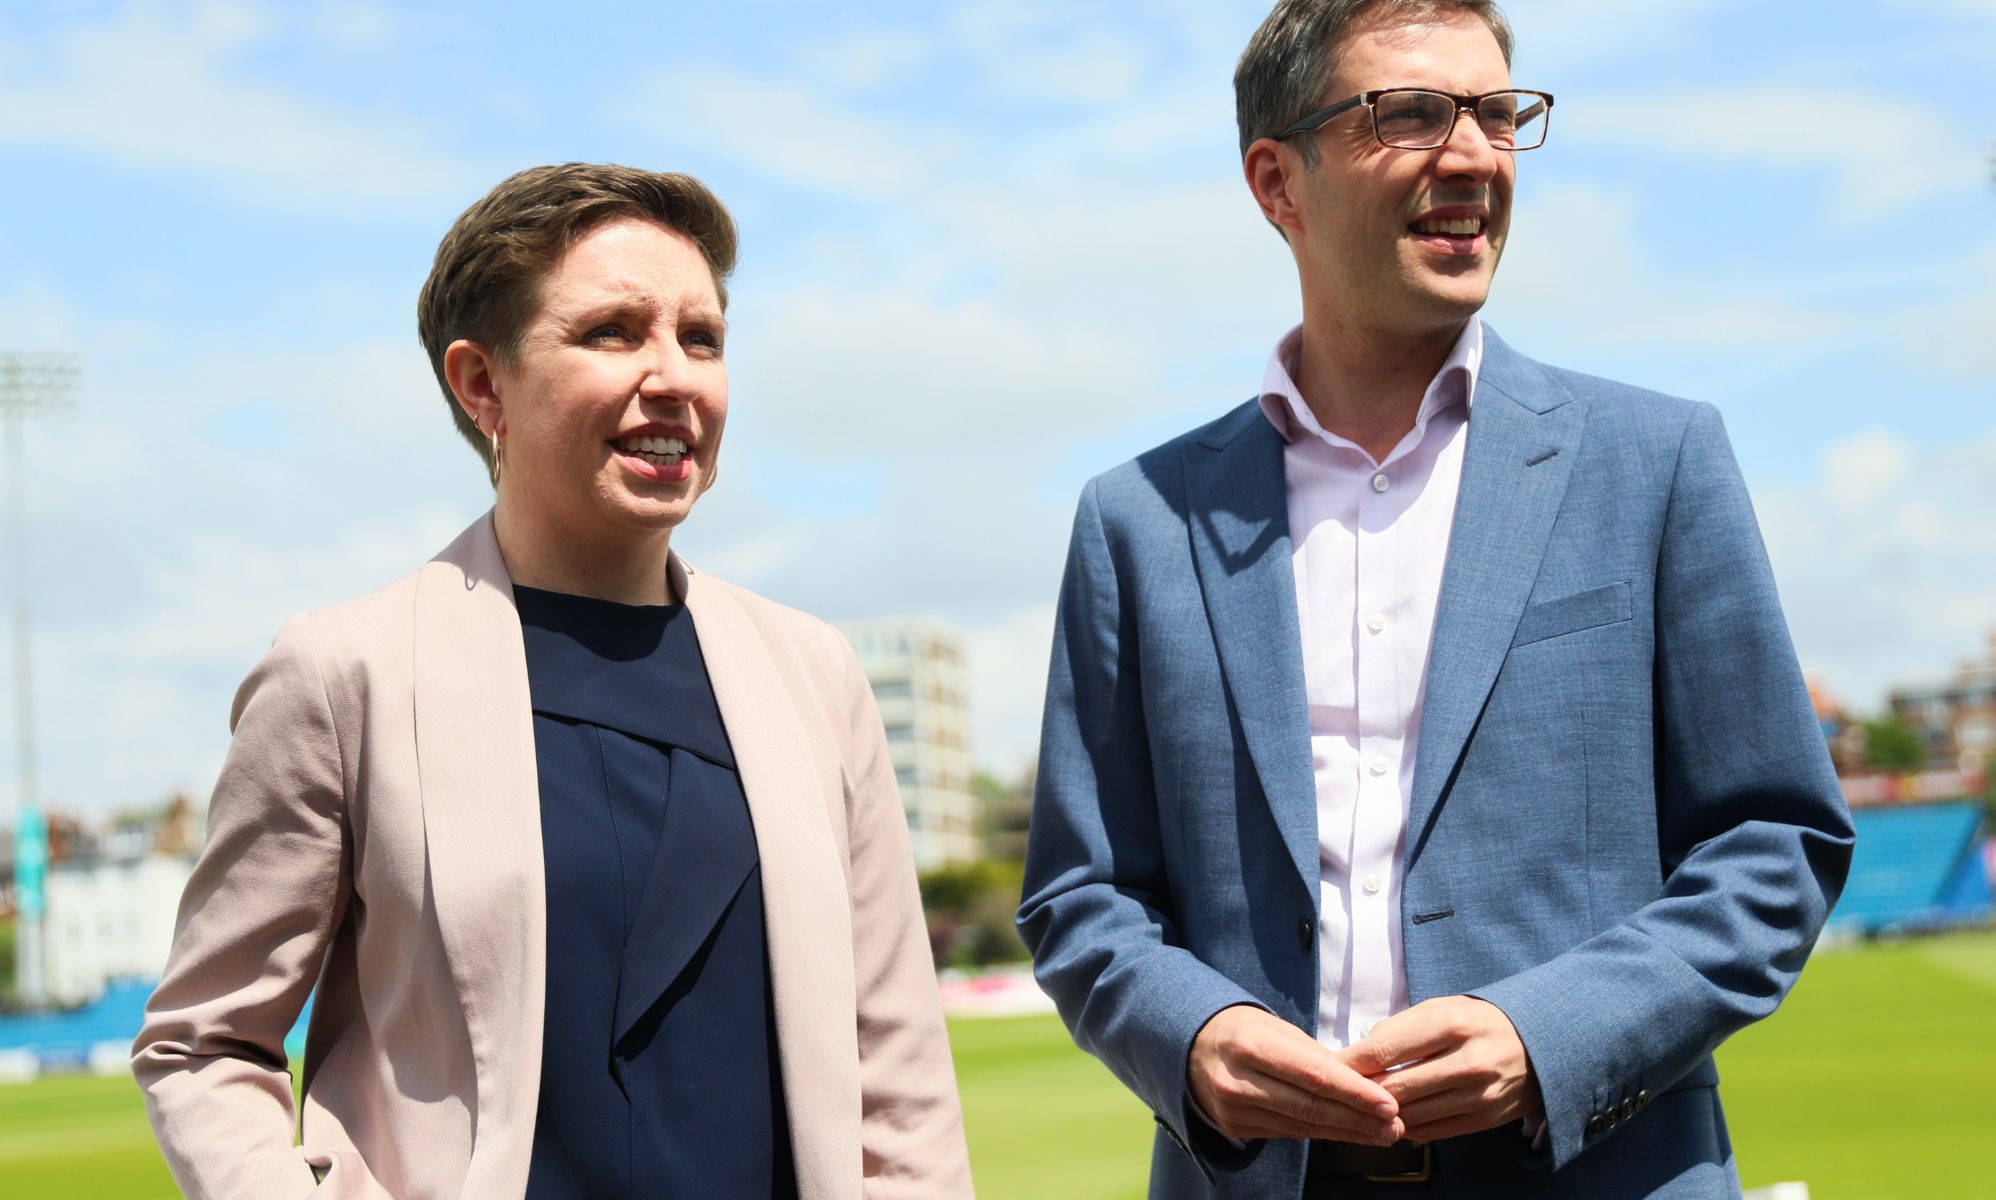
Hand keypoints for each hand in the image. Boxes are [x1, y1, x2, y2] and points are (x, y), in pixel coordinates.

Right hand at [1187, 1004, 1402, 1143]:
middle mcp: (1238, 1081)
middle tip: (1395, 1125)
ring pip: (1302, 1126)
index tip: (1389, 1103)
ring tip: (1383, 1133)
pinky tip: (1349, 1133)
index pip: (1313, 1075)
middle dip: (1358, 1118)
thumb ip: (1317, 1056)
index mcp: (1249, 1045)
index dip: (1355, 1093)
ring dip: (1347, 1132)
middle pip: (1310, 1106)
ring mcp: (1234, 1110)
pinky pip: (1288, 1133)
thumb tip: (1365, 1082)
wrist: (1189, 1048)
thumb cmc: (1242, 1031)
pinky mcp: (1235, 1128)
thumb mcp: (1276, 1029)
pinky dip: (1323, 1134)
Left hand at [1338, 996, 1541, 1143]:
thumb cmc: (1475, 1022)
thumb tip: (1355, 1054)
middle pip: (1394, 1088)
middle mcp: (1467, 1061)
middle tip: (1335, 1093)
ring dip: (1380, 1114)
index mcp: (1451, 1023)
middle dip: (1360, 1093)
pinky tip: (1394, 1117)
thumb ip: (1398, 1029)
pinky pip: (1431, 1132)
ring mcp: (1479, 1094)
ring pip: (1410, 1115)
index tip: (1324, 1068)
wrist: (1539, 1044)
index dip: (1349, 1063)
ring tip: (1360, 1107)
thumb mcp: (1440, 1008)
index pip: (1385, 1048)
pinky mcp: (1485, 1119)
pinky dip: (1406, 1127)